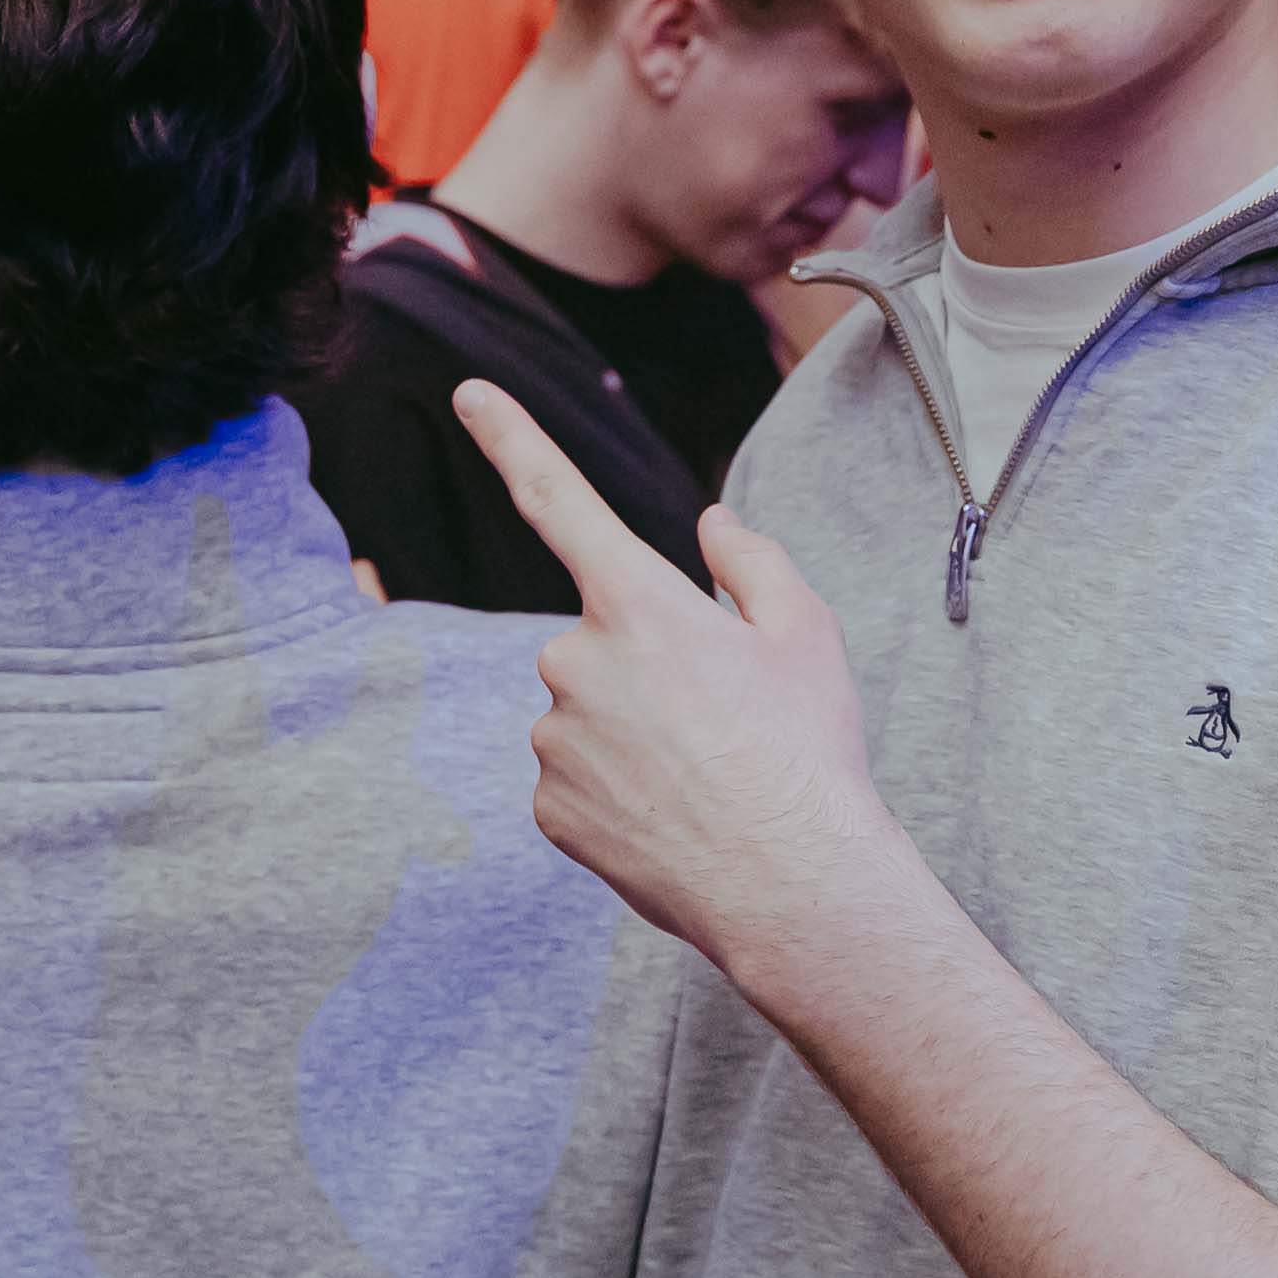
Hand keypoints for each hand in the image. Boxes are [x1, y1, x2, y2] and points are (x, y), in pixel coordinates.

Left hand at [452, 381, 903, 975]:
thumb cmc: (808, 753)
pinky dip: (619, 792)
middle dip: (648, 669)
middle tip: (722, 722)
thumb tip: (713, 525)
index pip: (559, 499)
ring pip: (586, 714)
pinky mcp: (548, 808)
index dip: (511, 437)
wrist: (792, 887)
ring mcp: (553, 739)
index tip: (470, 391)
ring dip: (634, 734)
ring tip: (707, 779)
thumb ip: (751, 562)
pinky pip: (577, 779)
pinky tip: (674, 818)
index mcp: (638, 602)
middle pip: (600, 641)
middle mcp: (575, 661)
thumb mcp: (806, 635)